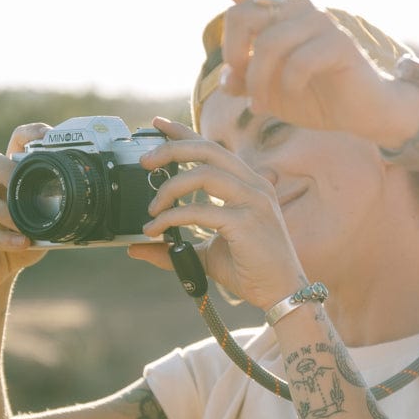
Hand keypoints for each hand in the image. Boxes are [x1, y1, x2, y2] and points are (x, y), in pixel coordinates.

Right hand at [0, 123, 51, 291]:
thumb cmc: (20, 238)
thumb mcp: (41, 222)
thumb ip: (56, 210)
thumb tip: (91, 209)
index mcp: (7, 173)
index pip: (16, 141)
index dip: (30, 134)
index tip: (48, 136)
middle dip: (8, 172)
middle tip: (26, 189)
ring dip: (6, 212)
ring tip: (24, 227)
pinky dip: (4, 238)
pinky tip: (23, 243)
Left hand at [129, 117, 305, 309]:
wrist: (281, 293)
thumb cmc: (251, 271)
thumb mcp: (208, 253)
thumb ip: (177, 246)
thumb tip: (137, 248)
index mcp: (249, 185)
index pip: (212, 148)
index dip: (183, 132)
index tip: (157, 125)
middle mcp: (254, 186)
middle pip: (208, 150)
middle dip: (171, 149)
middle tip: (144, 162)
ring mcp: (253, 201)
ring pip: (204, 174)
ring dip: (170, 189)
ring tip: (152, 210)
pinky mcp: (246, 222)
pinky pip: (200, 210)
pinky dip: (172, 218)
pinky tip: (158, 230)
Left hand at [182, 0, 418, 150]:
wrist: (362, 111)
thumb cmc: (316, 97)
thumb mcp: (270, 92)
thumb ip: (245, 81)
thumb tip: (228, 79)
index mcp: (276, 16)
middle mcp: (295, 9)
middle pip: (242, 15)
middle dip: (234, 54)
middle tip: (240, 85)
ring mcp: (319, 22)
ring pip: (268, 44)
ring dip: (259, 81)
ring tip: (261, 105)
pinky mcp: (338, 42)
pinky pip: (297, 63)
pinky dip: (287, 86)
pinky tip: (293, 94)